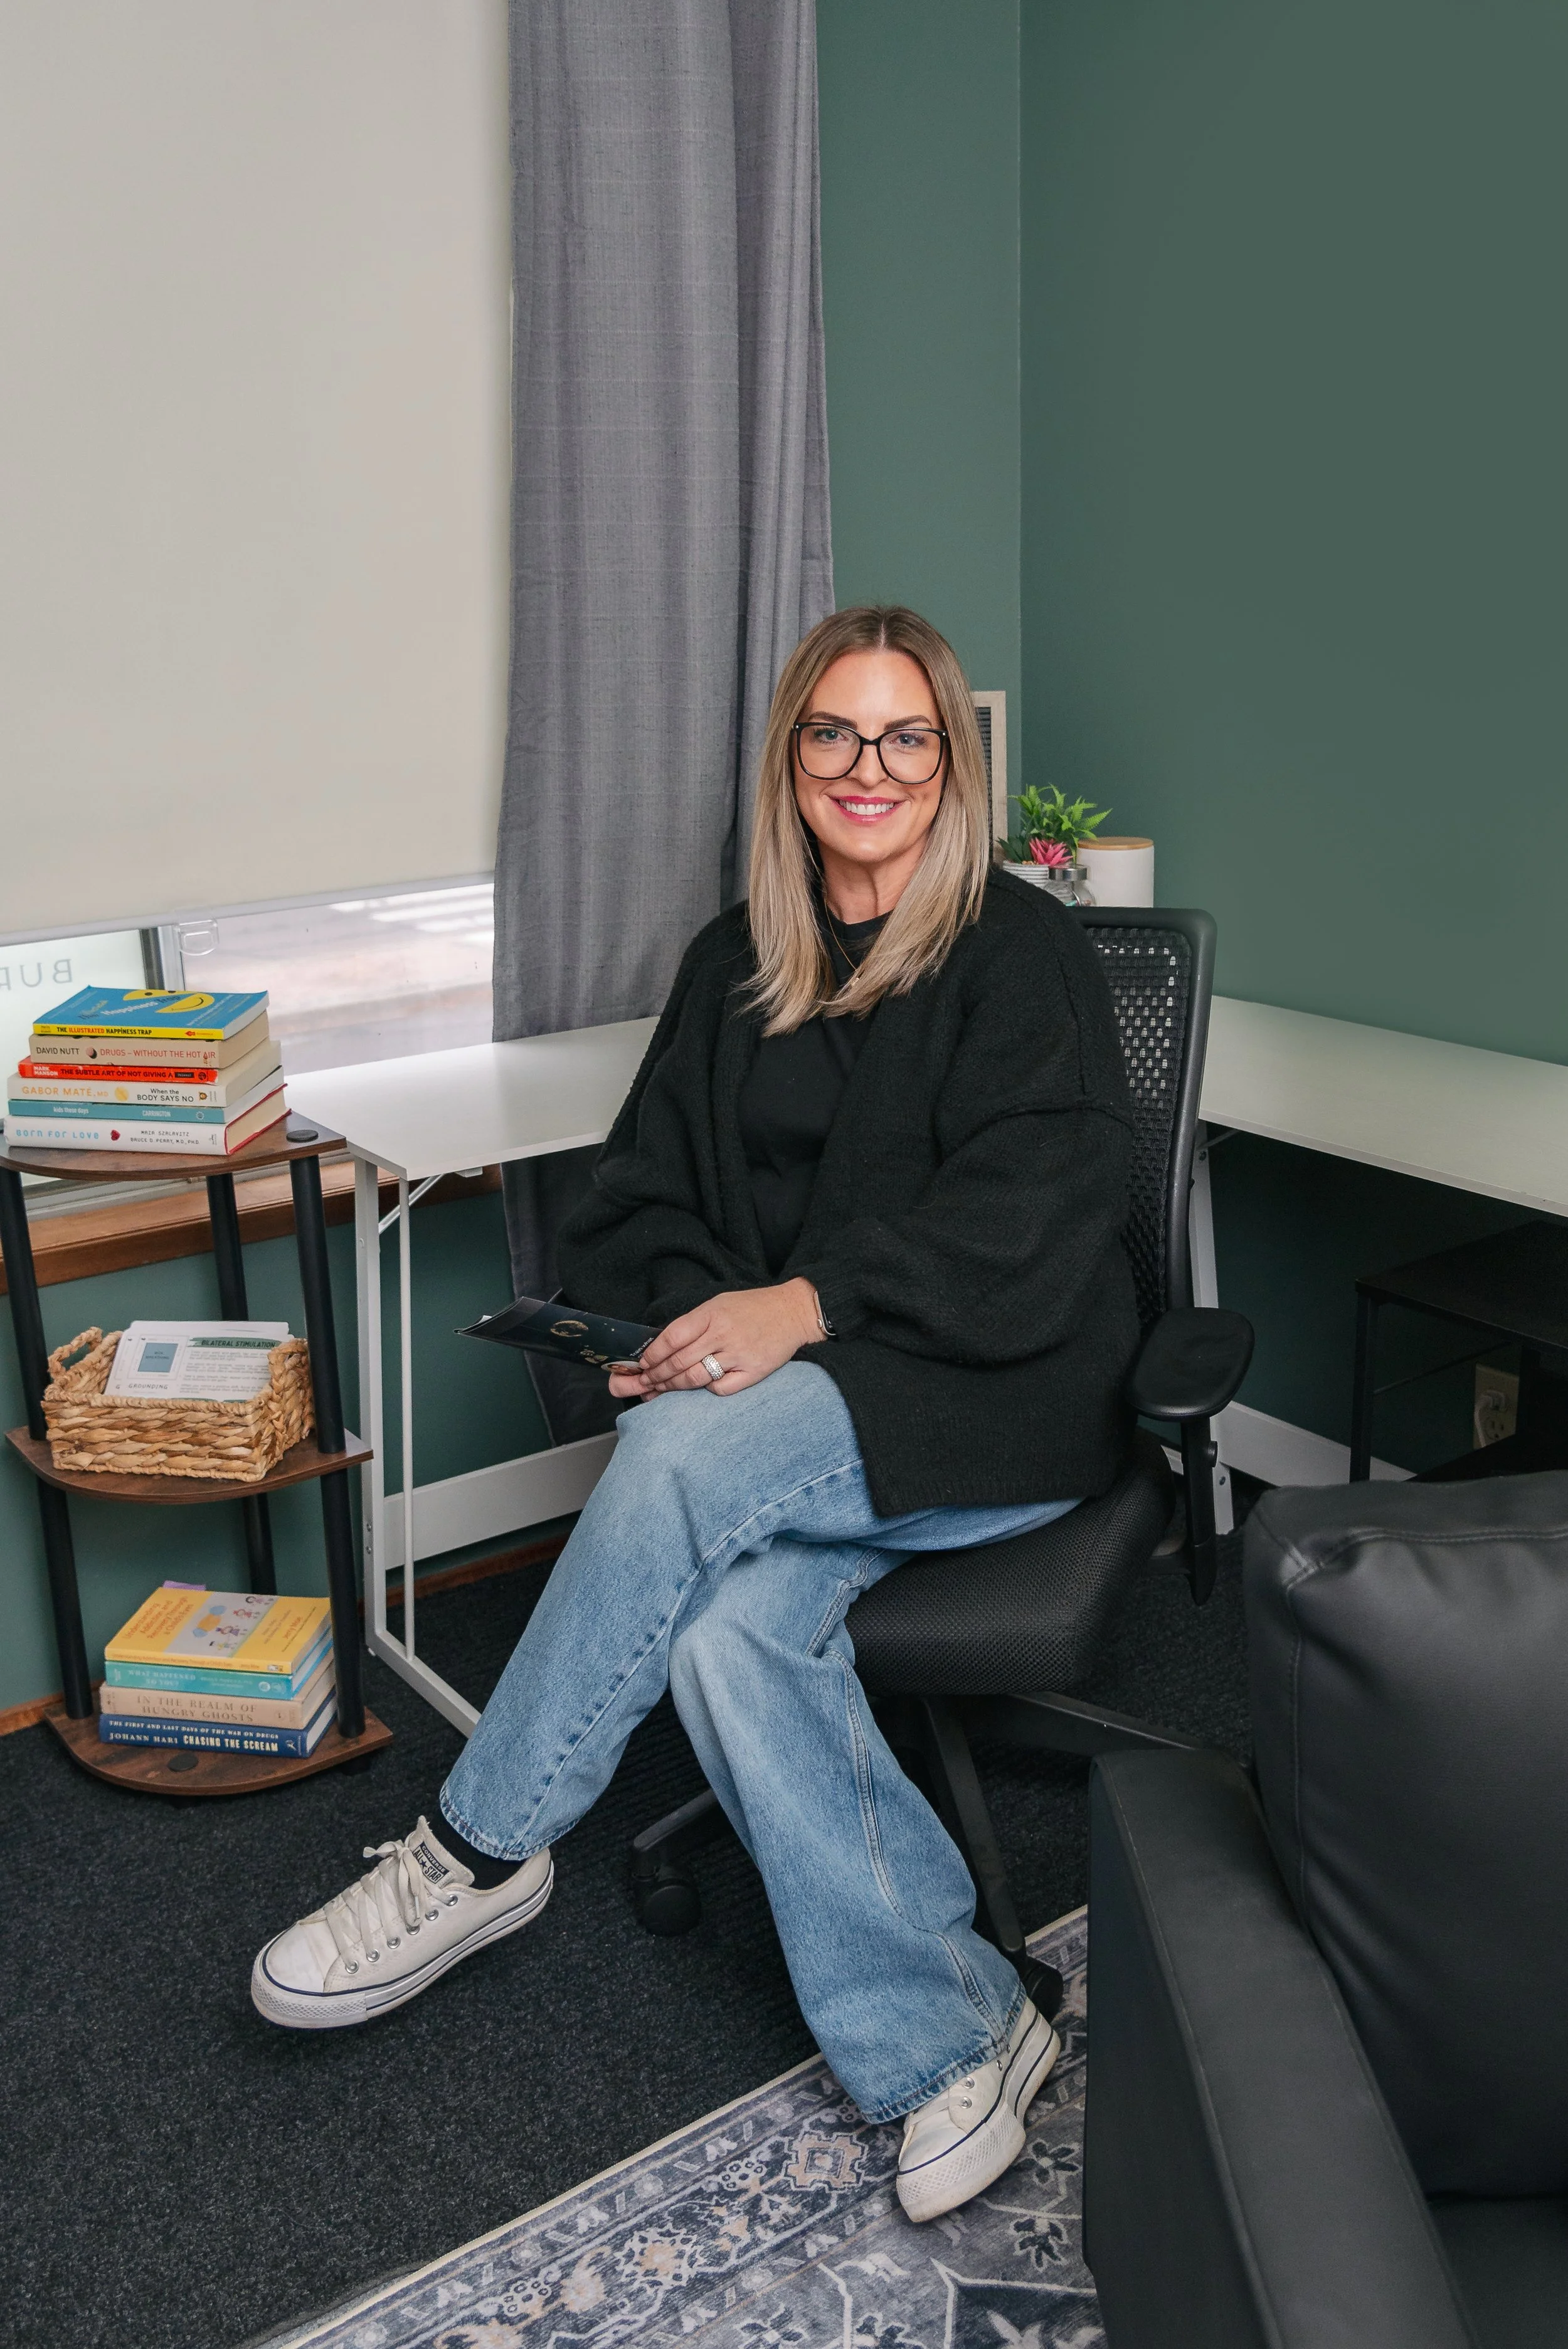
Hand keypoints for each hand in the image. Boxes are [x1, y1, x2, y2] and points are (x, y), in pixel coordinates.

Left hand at [608, 1279, 821, 1398]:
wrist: (793, 1312)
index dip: (652, 1354)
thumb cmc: (751, 1308)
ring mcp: (738, 1355)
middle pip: (679, 1361)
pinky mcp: (754, 1372)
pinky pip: (721, 1389)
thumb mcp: (719, 1304)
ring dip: (673, 1387)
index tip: (642, 1364)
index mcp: (711, 1314)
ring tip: (660, 1390)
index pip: (672, 1337)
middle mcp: (723, 1334)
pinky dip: (708, 1389)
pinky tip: (702, 1386)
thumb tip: (661, 1347)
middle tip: (643, 1383)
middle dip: (656, 1376)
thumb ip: (693, 1324)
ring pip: (695, 1378)